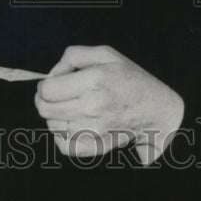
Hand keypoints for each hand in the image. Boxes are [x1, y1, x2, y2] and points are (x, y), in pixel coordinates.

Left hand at [34, 45, 183, 163]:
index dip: (44, 85)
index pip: (48, 90)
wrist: (156, 108)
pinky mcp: (97, 146)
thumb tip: (51, 74)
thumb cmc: (129, 78)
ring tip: (69, 108)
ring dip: (54, 116)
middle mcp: (93, 106)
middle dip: (44, 100)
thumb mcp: (105, 54)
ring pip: (52, 126)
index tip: (52, 83)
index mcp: (94, 80)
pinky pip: (63, 146)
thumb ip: (73, 56)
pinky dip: (61, 136)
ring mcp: (94, 129)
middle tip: (57, 95)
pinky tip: (71, 125)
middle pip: (46, 109)